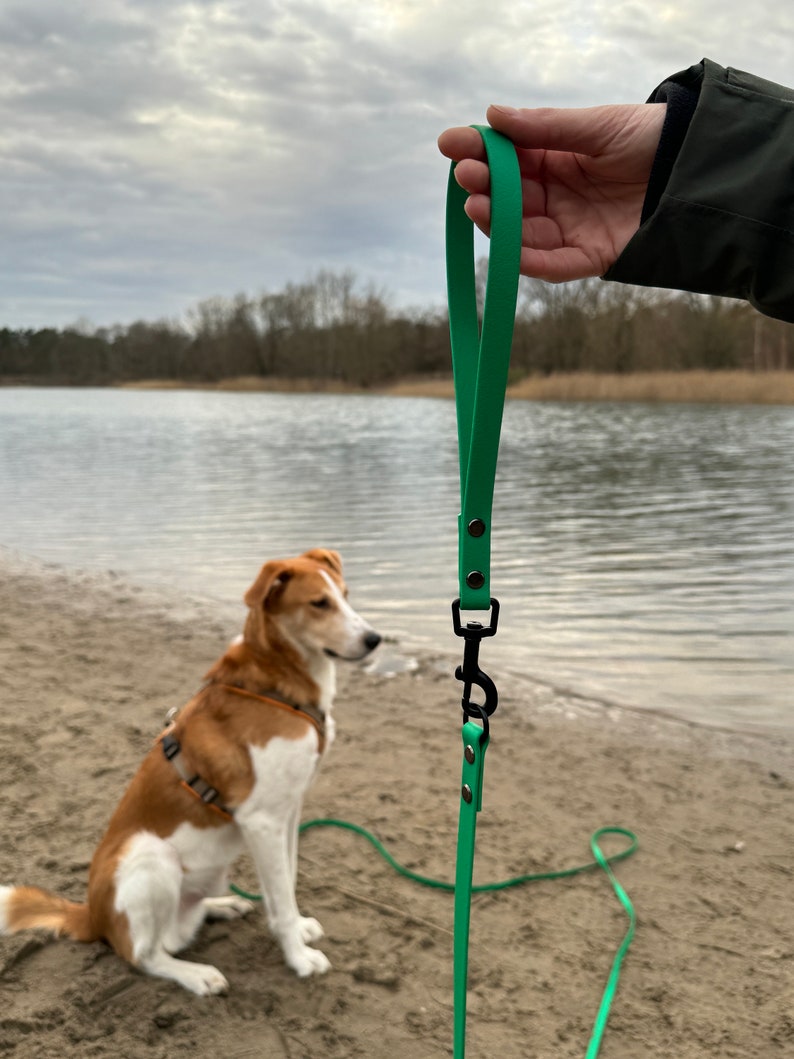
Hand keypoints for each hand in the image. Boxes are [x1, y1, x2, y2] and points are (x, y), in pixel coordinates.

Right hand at [438, 103, 665, 281]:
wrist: (697, 169)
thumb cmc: (649, 139)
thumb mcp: (595, 126)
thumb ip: (545, 128)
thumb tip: (493, 116)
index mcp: (554, 161)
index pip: (506, 160)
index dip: (478, 152)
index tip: (451, 144)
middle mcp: (556, 197)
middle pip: (508, 198)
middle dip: (483, 187)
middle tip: (466, 174)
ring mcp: (570, 228)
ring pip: (522, 233)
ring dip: (496, 223)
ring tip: (476, 204)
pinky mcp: (590, 257)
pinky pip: (553, 265)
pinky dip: (529, 262)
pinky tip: (508, 250)